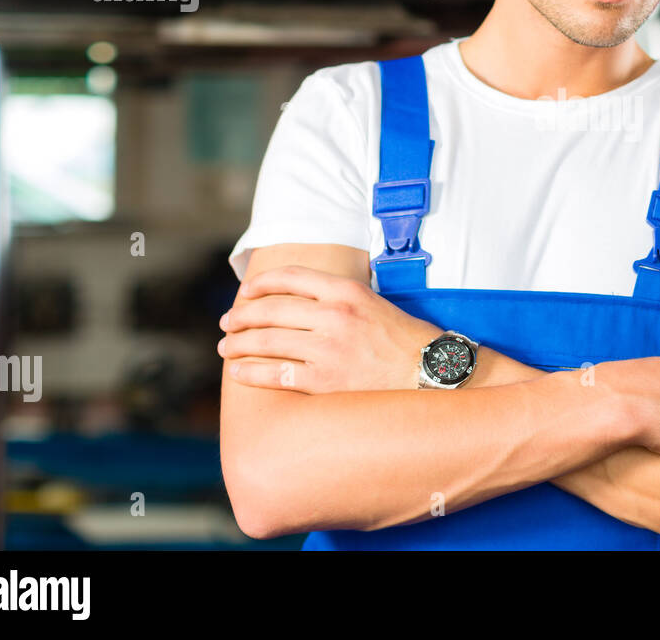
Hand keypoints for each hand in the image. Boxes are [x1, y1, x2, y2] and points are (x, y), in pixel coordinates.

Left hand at [218, 265, 441, 392]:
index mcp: (347, 291)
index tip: (246, 292)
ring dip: (239, 344)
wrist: (433, 373)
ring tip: (227, 347)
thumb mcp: (375, 303)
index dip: (261, 284)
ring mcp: (328, 349)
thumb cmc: (406, 340)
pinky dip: (251, 372)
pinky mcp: (326, 381)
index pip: (291, 277)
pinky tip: (239, 372)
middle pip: (271, 310)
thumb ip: (339, 299)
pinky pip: (276, 375)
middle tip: (228, 322)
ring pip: (267, 341)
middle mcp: (334, 316)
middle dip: (242, 316)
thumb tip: (300, 302)